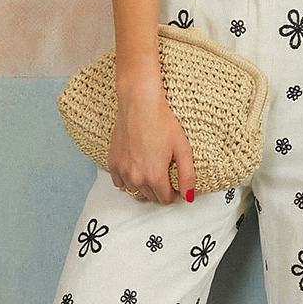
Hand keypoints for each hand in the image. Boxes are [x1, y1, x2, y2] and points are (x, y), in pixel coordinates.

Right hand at [108, 77, 196, 203]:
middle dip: (160, 191)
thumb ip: (187, 176)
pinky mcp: (113, 162)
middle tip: (167, 177)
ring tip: (152, 173)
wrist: (140, 104)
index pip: (165, 199)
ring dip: (145, 187)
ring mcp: (122, 171)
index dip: (174, 195)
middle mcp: (136, 177)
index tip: (177, 188)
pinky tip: (136, 171)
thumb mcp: (183, 149)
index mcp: (155, 176)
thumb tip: (189, 196)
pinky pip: (119, 183)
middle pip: (151, 196)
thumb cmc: (161, 121)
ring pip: (135, 191)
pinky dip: (127, 181)